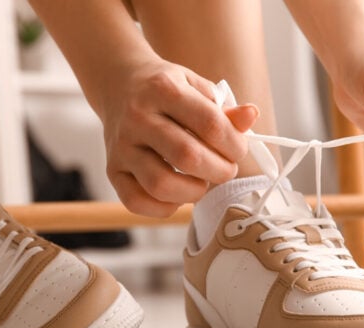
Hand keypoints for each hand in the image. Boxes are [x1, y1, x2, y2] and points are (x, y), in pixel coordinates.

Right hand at [98, 59, 258, 216]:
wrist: (118, 84)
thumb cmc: (166, 90)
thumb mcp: (196, 86)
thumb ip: (224, 108)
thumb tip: (251, 117)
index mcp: (163, 89)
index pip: (210, 124)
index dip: (234, 144)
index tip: (238, 149)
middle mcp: (138, 117)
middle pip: (187, 156)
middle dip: (219, 170)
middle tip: (226, 169)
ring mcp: (122, 146)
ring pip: (161, 184)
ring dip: (193, 192)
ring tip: (202, 182)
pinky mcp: (112, 169)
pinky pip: (137, 201)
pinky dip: (164, 207)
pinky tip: (177, 195)